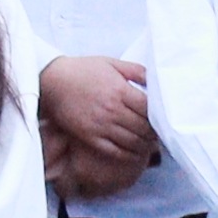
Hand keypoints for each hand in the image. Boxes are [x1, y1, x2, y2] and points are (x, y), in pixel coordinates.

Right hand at [39, 54, 156, 198]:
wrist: (53, 81)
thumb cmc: (83, 70)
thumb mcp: (111, 63)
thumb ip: (135, 70)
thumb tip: (155, 80)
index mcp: (120, 90)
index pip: (149, 109)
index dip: (160, 115)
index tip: (163, 117)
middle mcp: (112, 110)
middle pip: (144, 127)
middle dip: (155, 131)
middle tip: (159, 132)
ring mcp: (101, 126)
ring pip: (133, 142)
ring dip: (145, 144)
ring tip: (150, 142)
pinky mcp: (91, 137)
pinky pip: (116, 151)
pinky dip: (130, 154)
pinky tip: (135, 151)